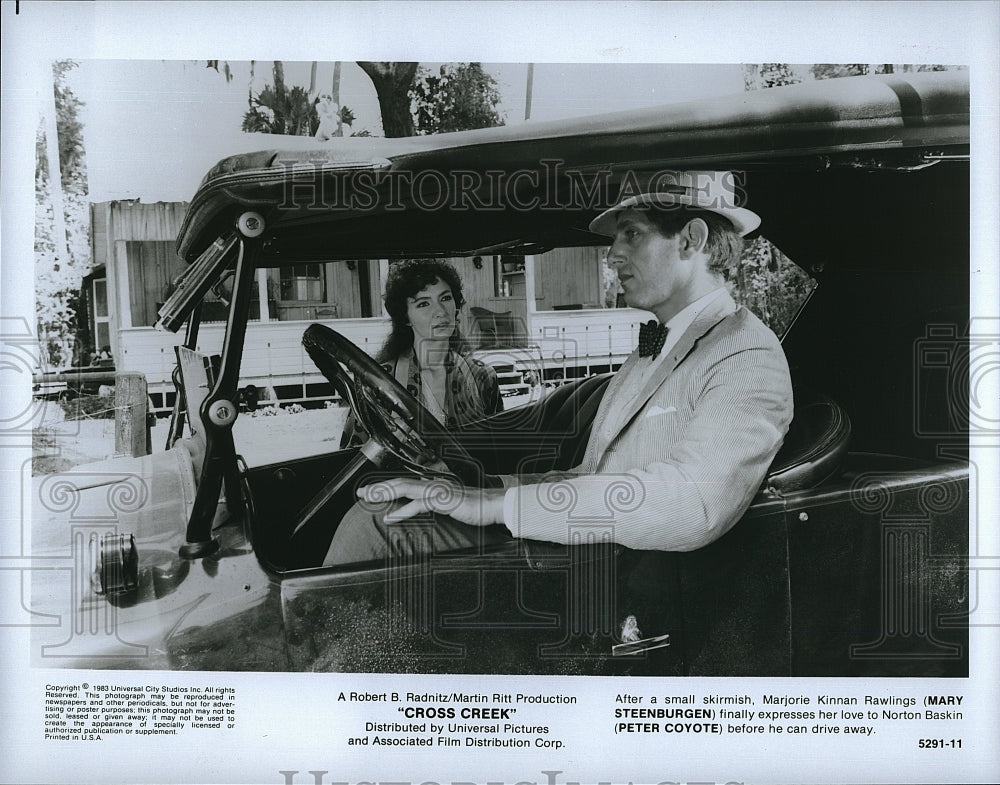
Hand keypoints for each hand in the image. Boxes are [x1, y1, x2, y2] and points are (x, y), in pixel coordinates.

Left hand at [357, 477, 505, 526]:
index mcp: (433, 485)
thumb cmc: (475, 507)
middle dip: (378, 488)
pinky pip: (419, 505)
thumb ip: (436, 505)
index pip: (405, 483)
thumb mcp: (451, 505)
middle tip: (360, 493)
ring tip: (369, 498)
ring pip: (405, 488)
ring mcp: (438, 491)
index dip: (386, 486)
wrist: (494, 505)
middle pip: (399, 483)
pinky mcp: (443, 501)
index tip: (370, 491)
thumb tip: (422, 509)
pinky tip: (391, 518)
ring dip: (385, 493)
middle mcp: (433, 484)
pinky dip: (403, 511)